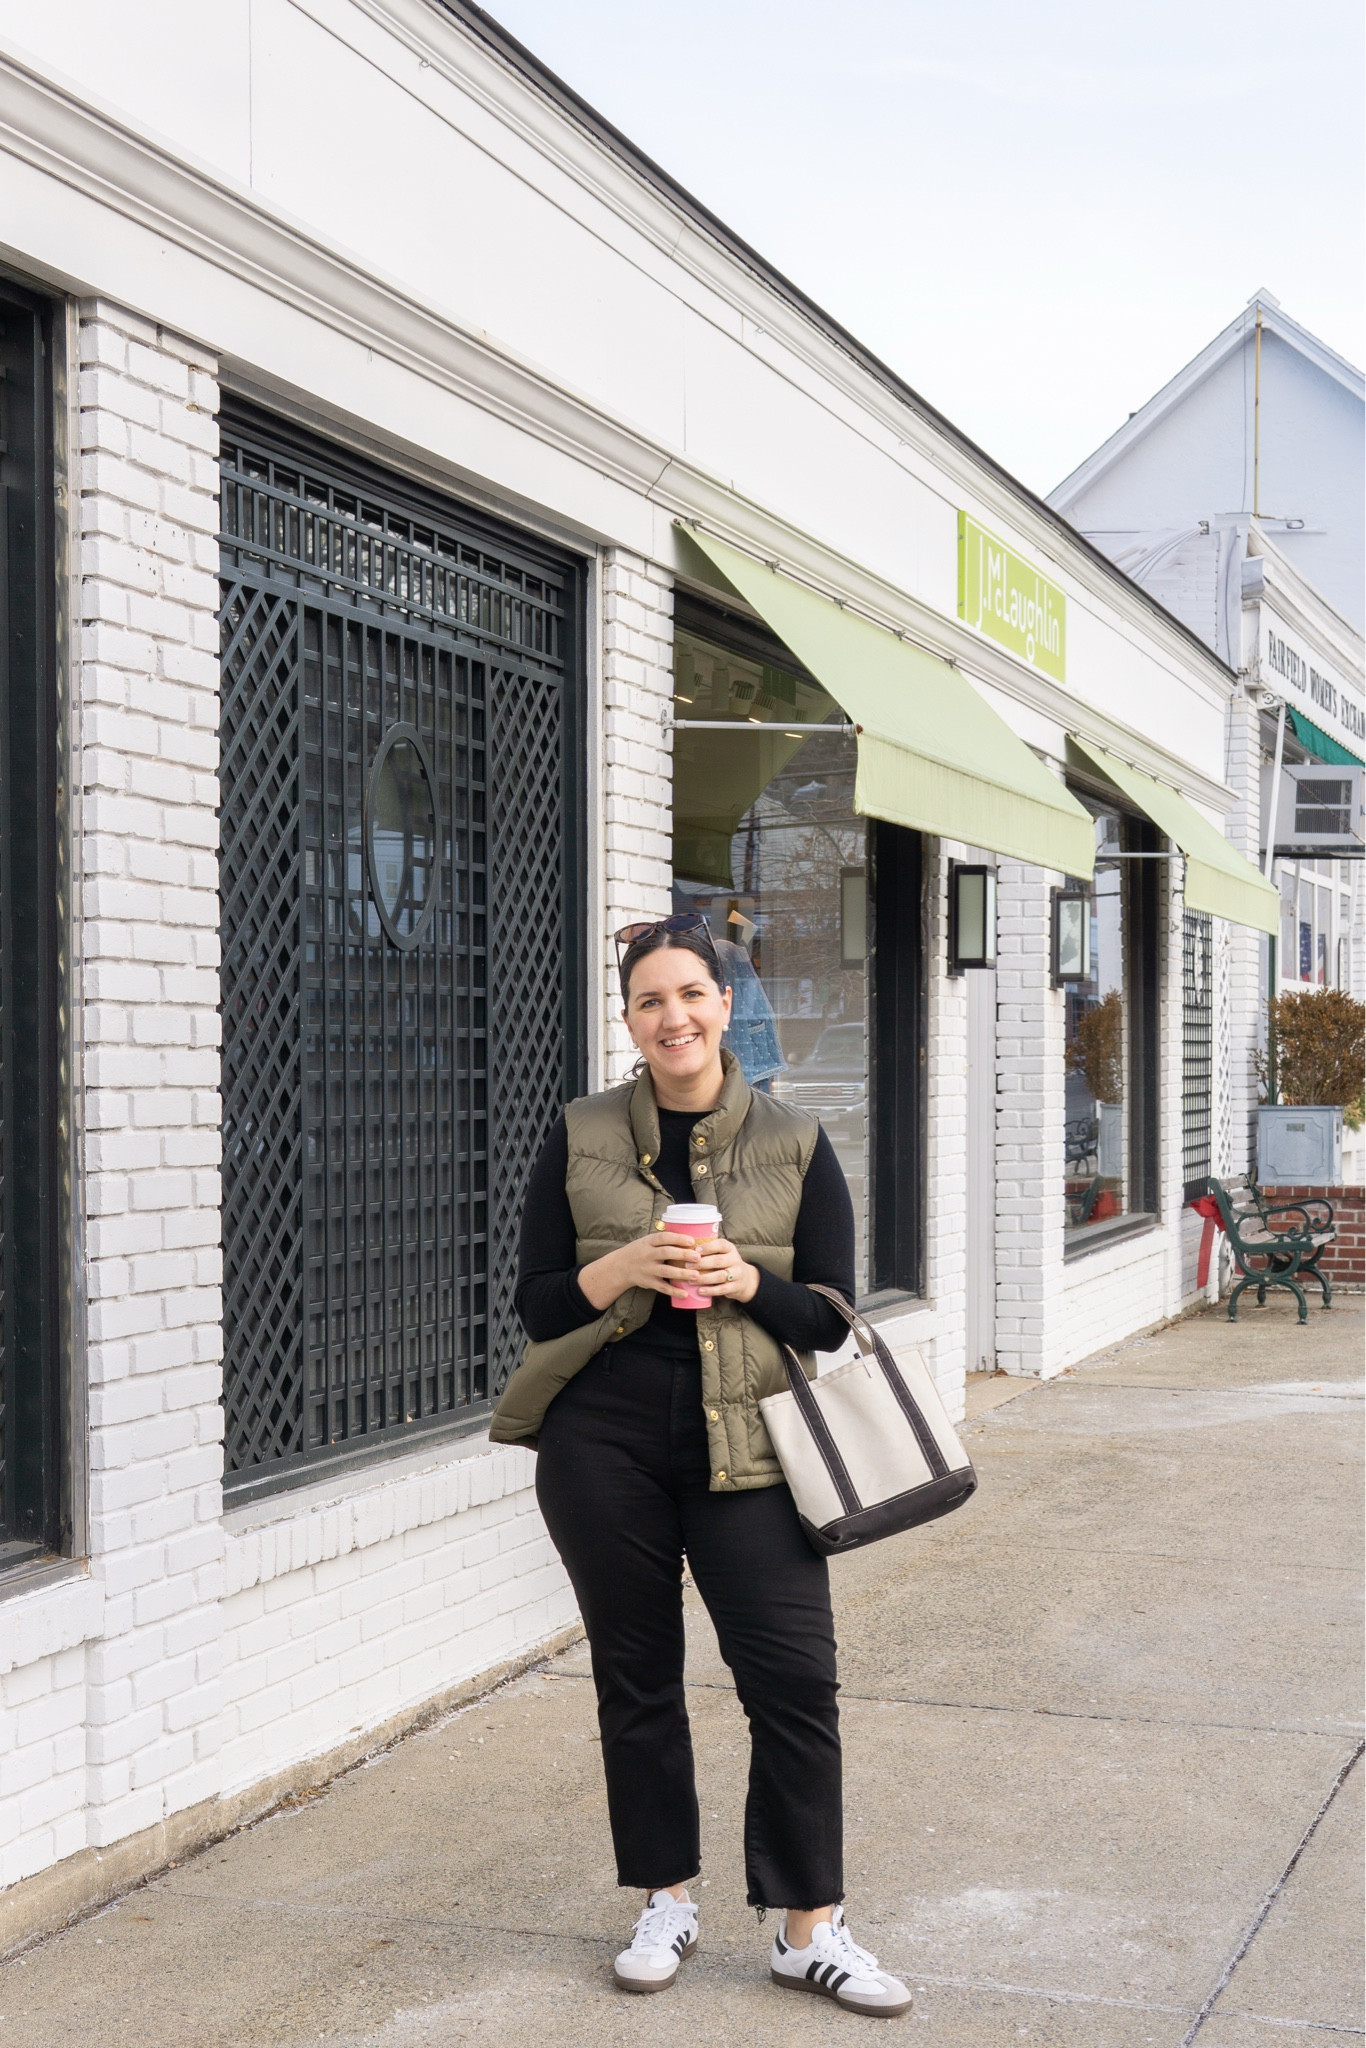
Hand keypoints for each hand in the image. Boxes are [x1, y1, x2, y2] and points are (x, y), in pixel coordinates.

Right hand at [578, 1230, 726, 1308]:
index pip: (663, 1237)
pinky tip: (686, 1293)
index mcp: (648, 1242)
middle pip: (666, 1253)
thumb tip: (690, 1233)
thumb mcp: (647, 1241)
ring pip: (666, 1271)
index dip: (678, 1238)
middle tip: (698, 1257)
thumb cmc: (640, 1251)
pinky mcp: (649, 1282)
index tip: (692, 1241)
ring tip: (696, 1275)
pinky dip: (674, 1291)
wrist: (620, 1267)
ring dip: (681, 1274)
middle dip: (683, 1255)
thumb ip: (664, 1239)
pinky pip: (662, 1287)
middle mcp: (647, 1255)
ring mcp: (648, 1269)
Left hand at [688, 1234, 759, 1304]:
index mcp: (730, 1248)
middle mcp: (735, 1259)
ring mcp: (737, 1274)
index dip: (708, 1247)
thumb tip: (684, 1248)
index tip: (695, 1250)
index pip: (720, 1245)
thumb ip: (708, 1251)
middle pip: (718, 1261)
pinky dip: (710, 1290)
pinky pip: (722, 1289)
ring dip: (704, 1278)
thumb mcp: (722, 1254)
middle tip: (687, 1266)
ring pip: (720, 1276)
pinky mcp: (736, 1287)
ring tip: (690, 1280)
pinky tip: (699, 1291)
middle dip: (701, 1263)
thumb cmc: (725, 1264)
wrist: (745, 1279)